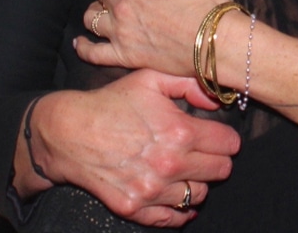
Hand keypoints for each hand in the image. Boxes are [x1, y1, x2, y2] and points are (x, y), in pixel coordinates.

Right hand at [22, 71, 239, 226]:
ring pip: (199, 195)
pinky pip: (172, 219)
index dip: (228, 139)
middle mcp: (170, 165)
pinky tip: (181, 196)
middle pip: (220, 172)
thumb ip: (190, 84)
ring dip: (199, 183)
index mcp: (180, 132)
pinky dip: (181, 210)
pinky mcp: (134, 208)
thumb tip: (217, 101)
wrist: (70, 132)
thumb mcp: (152, 78)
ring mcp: (152, 190)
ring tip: (190, 170)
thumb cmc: (113, 101)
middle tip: (208, 152)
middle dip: (218, 160)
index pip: (227, 145)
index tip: (222, 136)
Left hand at [78, 0, 232, 75]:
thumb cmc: (208, 0)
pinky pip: (93, 53)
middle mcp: (123, 8)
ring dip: (98, 9)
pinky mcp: (125, 57)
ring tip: (107, 8)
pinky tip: (81, 40)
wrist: (217, 41)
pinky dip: (84, 46)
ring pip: (93, 18)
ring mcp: (121, 35)